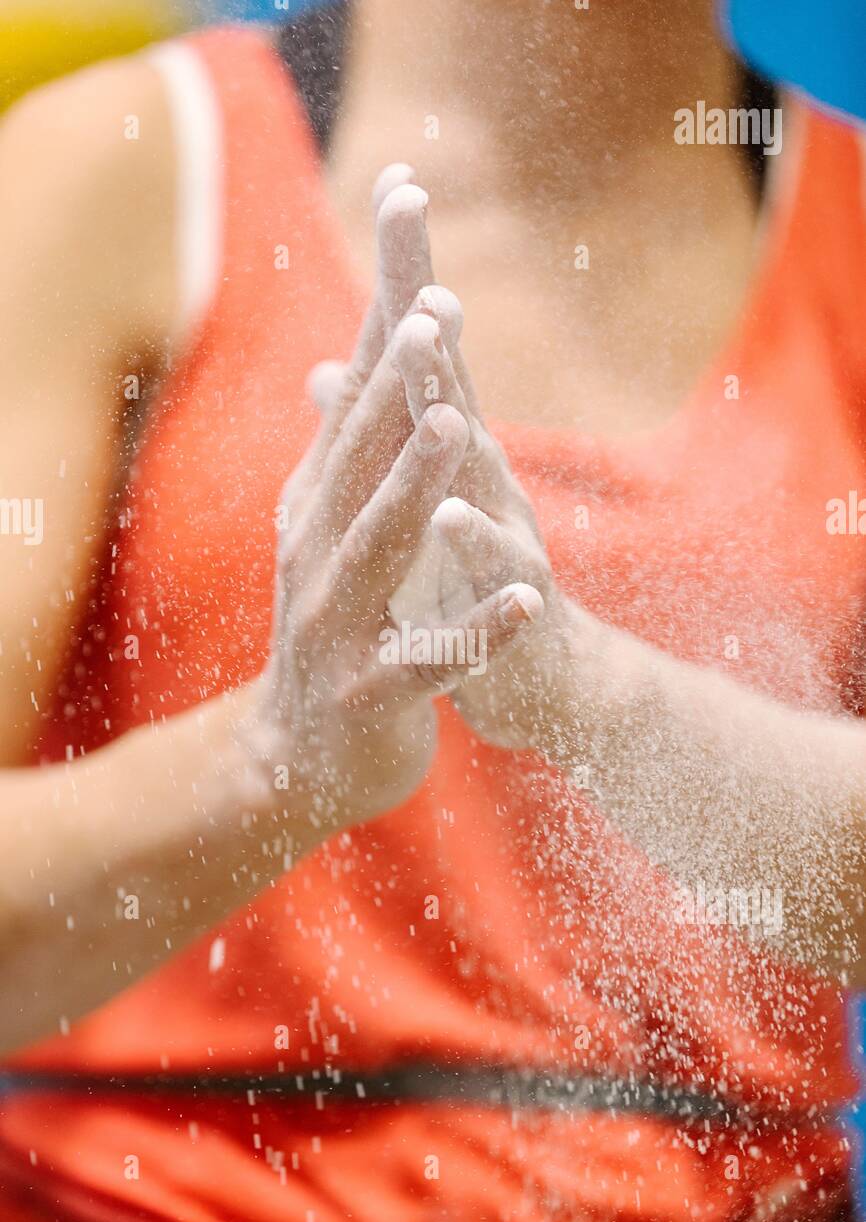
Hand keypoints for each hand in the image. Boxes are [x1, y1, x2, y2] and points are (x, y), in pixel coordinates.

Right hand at [240, 171, 541, 834]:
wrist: (302, 758)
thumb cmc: (338, 629)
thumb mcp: (336, 536)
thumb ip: (347, 456)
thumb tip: (339, 368)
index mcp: (318, 508)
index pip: (357, 405)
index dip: (386, 326)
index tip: (413, 237)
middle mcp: (316, 551)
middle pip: (359, 458)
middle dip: (396, 383)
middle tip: (434, 311)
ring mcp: (335, 624)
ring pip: (378, 547)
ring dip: (416, 487)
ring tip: (456, 429)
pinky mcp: (368, 693)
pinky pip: (429, 660)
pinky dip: (476, 631)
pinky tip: (524, 604)